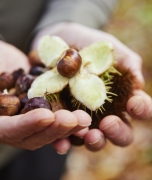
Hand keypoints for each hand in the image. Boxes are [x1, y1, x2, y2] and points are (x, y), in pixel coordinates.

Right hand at [0, 37, 90, 152]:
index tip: (46, 116)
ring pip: (49, 126)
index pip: (10, 131)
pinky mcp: (40, 103)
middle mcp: (12, 125)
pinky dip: (69, 113)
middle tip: (77, 120)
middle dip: (56, 128)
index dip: (28, 125)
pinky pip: (56, 110)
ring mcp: (28, 115)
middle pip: (35, 133)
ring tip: (85, 118)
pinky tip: (83, 113)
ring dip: (68, 124)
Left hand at [32, 22, 151, 151]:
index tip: (133, 102)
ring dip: (95, 141)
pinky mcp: (64, 118)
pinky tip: (62, 142)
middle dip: (118, 132)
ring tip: (88, 135)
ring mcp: (84, 117)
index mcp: (121, 95)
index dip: (142, 109)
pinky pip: (65, 134)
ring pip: (95, 139)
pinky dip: (64, 140)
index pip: (139, 109)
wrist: (58, 42)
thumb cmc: (86, 43)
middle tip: (108, 123)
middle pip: (121, 132)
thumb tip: (138, 85)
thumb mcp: (108, 47)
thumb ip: (126, 62)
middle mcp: (105, 111)